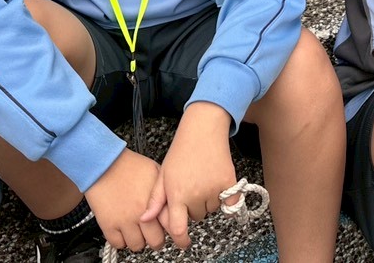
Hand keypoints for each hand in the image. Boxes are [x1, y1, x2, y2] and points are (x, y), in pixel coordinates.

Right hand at [85, 149, 165, 251]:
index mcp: (156, 201)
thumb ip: (165, 192)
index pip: (171, 226)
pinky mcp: (108, 225)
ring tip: (138, 231)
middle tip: (154, 233)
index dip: (174, 229)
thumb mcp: (157, 173)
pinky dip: (122, 240)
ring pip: (137, 246)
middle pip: (156, 241)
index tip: (174, 232)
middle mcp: (142, 213)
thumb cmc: (130, 165)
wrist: (105, 163)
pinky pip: (118, 244)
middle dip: (157, 239)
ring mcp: (125, 221)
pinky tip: (124, 231)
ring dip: (139, 240)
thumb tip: (175, 203)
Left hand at [142, 103, 234, 249]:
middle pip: (196, 217)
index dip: (181, 239)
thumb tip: (144, 220)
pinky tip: (219, 188)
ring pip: (211, 209)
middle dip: (192, 208)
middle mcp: (196, 194)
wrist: (203, 130)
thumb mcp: (162, 174)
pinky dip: (226, 200)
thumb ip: (154, 200)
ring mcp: (214, 189)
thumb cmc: (180, 151)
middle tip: (190, 188)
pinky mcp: (229, 182)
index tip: (183, 243)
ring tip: (202, 181)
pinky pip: (230, 203)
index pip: (178, 228)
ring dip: (207, 202)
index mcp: (177, 194)